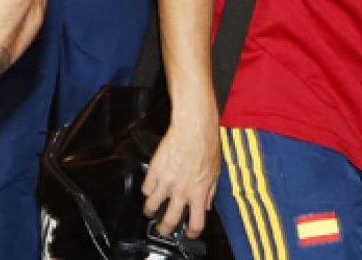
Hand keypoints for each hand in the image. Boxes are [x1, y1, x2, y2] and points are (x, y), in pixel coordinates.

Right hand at [141, 106, 220, 237]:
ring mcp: (166, 182)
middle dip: (165, 229)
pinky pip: (146, 188)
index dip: (192, 232)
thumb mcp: (215, 172)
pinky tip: (150, 187)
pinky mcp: (154, 171)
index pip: (196, 223)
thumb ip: (210, 191)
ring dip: (150, 211)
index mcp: (199, 193)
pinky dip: (147, 190)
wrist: (193, 129)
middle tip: (162, 228)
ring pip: (151, 206)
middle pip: (170, 220)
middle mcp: (181, 191)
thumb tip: (207, 204)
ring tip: (150, 209)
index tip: (189, 232)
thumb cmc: (207, 146)